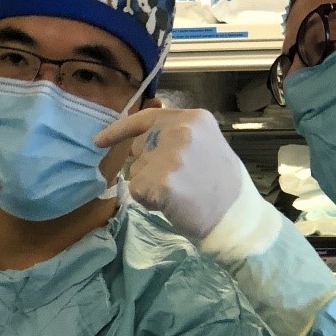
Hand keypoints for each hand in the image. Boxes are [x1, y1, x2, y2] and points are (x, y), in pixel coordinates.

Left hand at [95, 108, 247, 241]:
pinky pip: (136, 190)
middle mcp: (180, 131)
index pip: (147, 118)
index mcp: (193, 118)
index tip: (99, 140)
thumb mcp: (206, 145)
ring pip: (136, 170)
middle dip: (147, 165)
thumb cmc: (223, 186)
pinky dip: (147, 201)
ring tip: (179, 193)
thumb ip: (176, 137)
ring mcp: (169, 156)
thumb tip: (137, 143)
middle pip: (139, 147)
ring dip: (149, 185)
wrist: (236, 217)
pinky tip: (171, 204)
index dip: (120, 130)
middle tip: (179, 181)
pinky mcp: (159, 181)